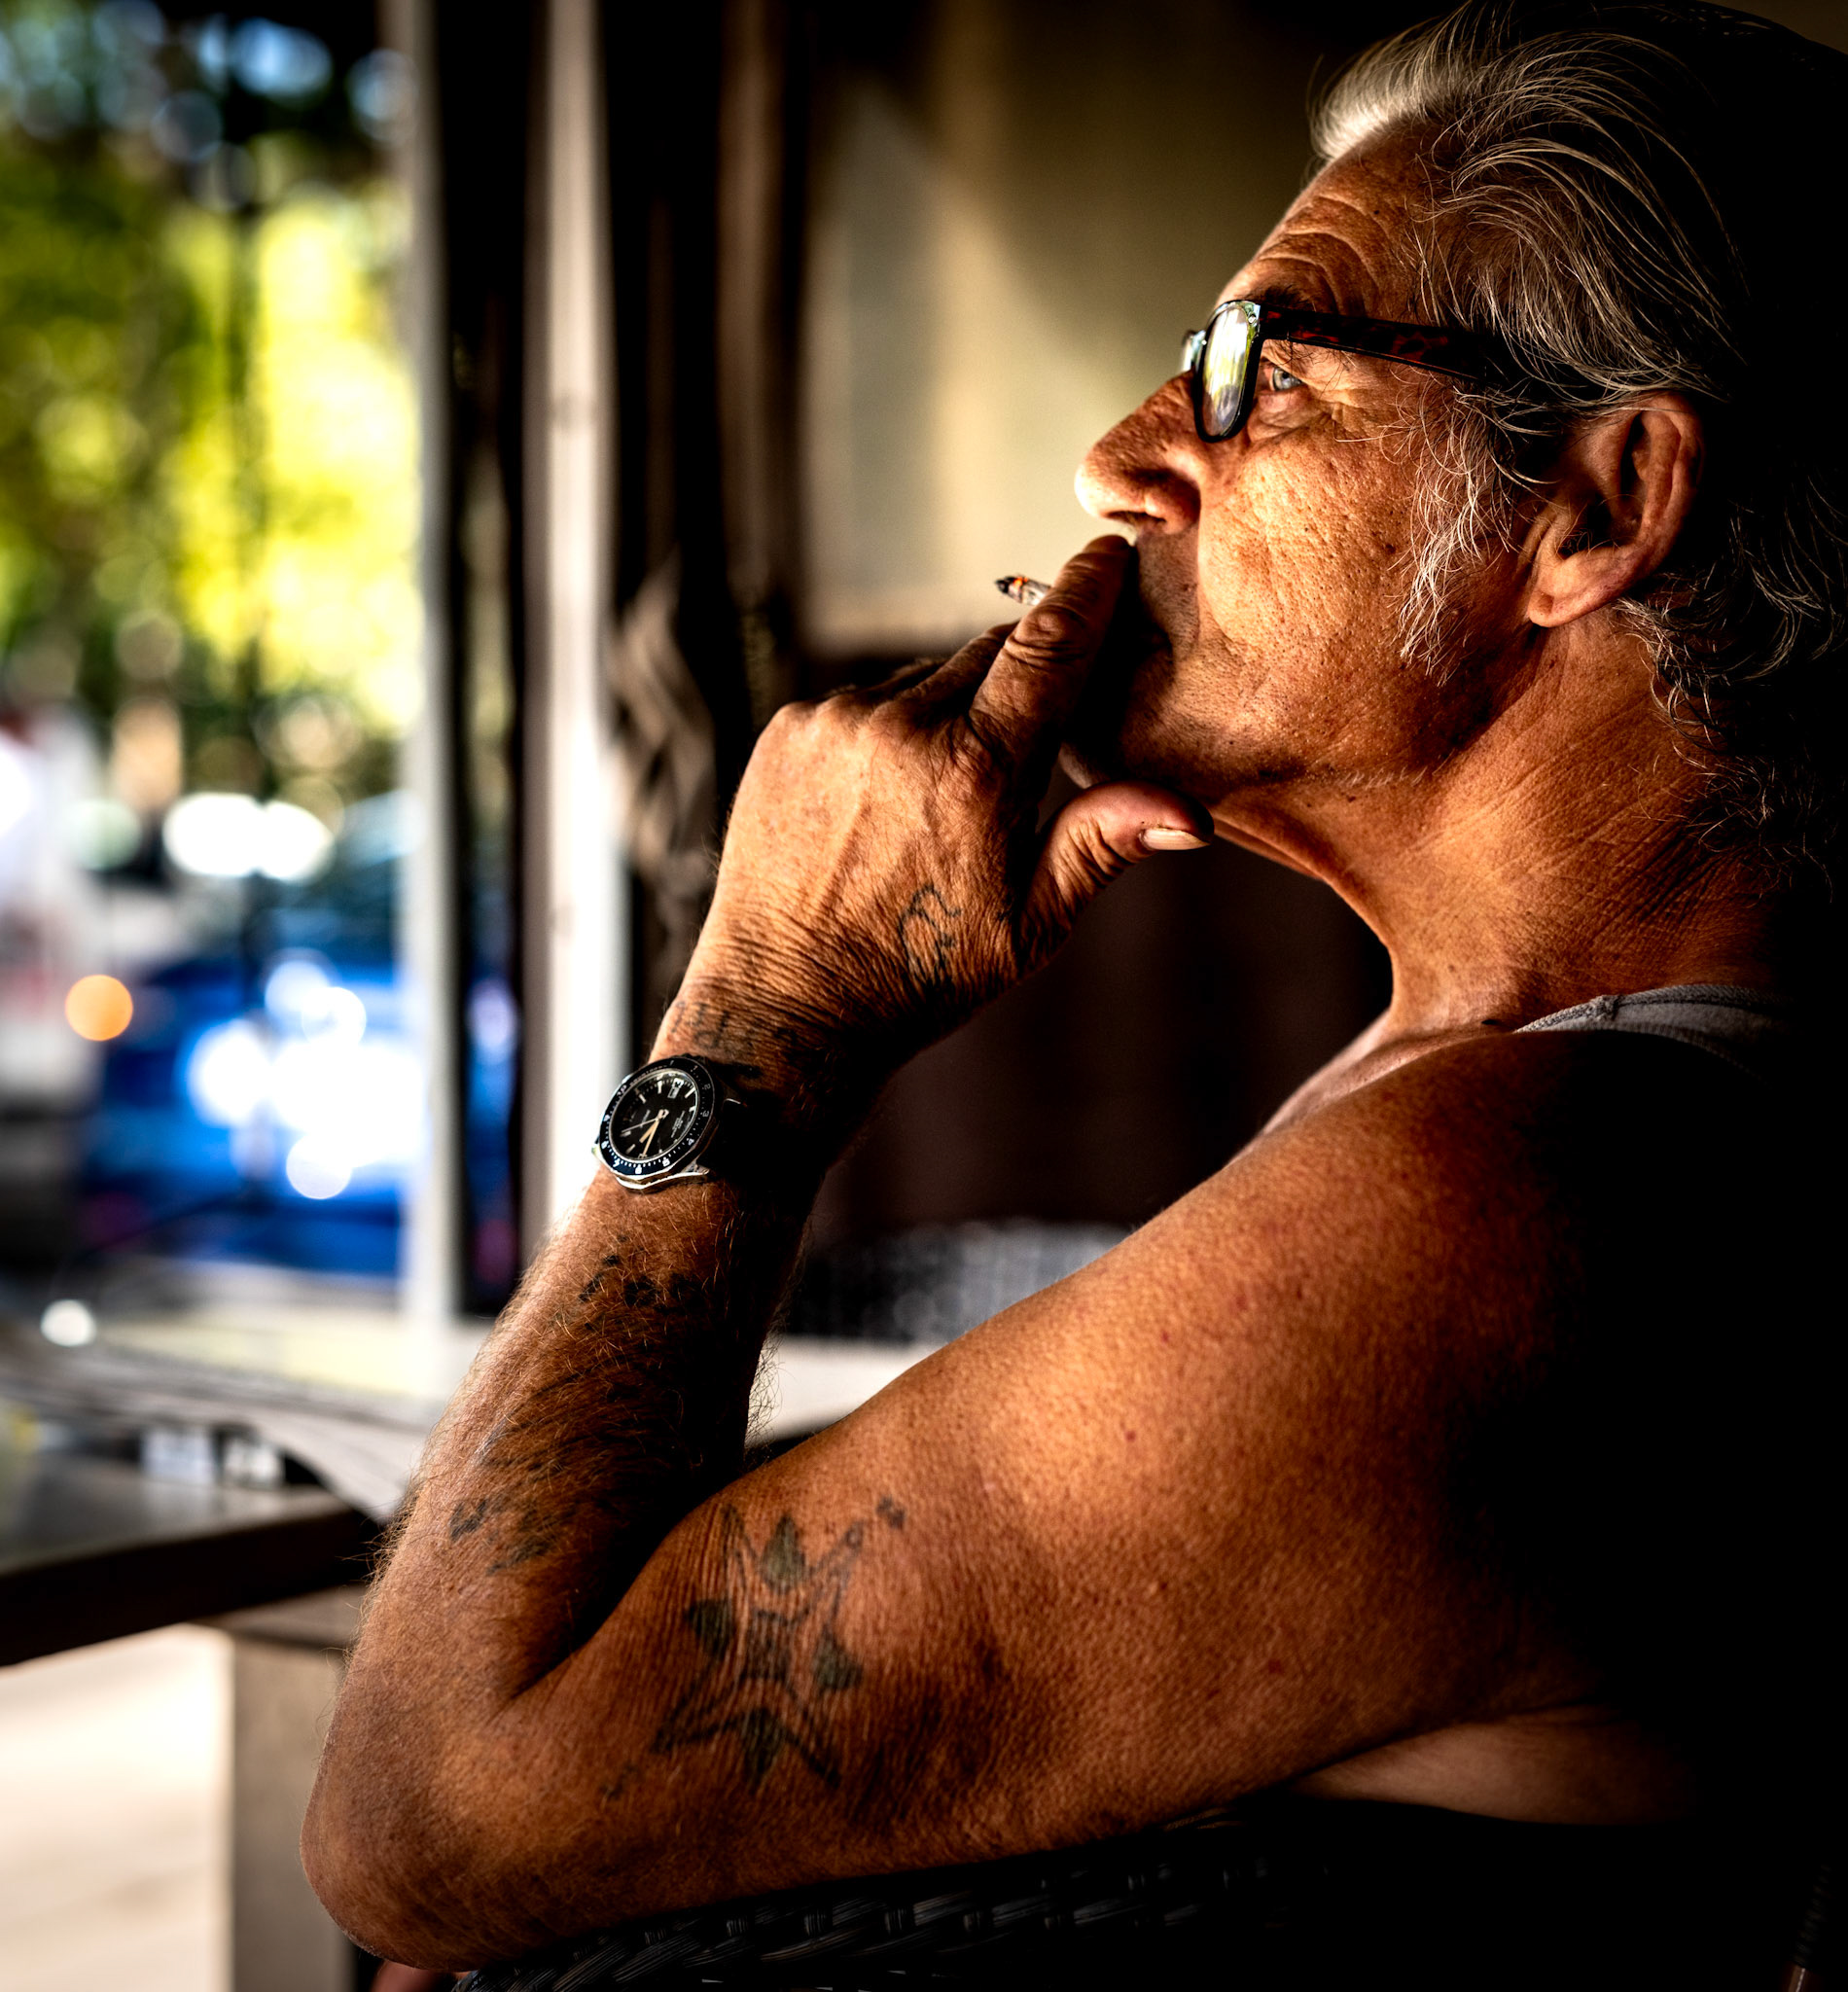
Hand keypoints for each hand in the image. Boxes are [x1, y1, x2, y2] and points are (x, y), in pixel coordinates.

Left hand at [657, 537, 1208, 1130]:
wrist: (785, 1004)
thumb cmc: (920, 974)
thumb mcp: (1030, 927)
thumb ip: (1102, 845)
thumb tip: (1192, 811)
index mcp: (976, 774)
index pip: (1050, 649)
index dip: (1088, 593)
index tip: (1111, 552)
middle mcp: (903, 728)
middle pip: (990, 658)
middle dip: (1020, 684)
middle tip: (1025, 746)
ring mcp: (837, 721)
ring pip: (924, 680)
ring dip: (948, 714)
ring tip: (936, 803)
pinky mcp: (789, 728)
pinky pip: (865, 701)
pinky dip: (888, 730)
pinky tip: (882, 802)